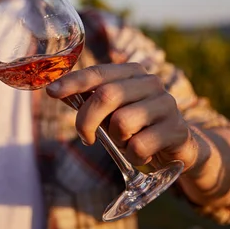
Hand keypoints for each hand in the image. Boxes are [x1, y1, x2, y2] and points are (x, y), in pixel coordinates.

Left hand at [46, 63, 198, 170]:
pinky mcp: (177, 130)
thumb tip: (55, 90)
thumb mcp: (112, 111)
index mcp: (132, 73)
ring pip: (122, 122)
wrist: (178, 146)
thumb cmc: (137, 125)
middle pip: (106, 95)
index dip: (73, 82)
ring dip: (116, 140)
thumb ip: (89, 99)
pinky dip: (132, 155)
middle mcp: (151, 83)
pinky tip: (140, 153)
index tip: (51, 92)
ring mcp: (166, 104)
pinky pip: (139, 146)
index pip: (97, 72)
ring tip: (125, 141)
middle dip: (87, 120)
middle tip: (85, 137)